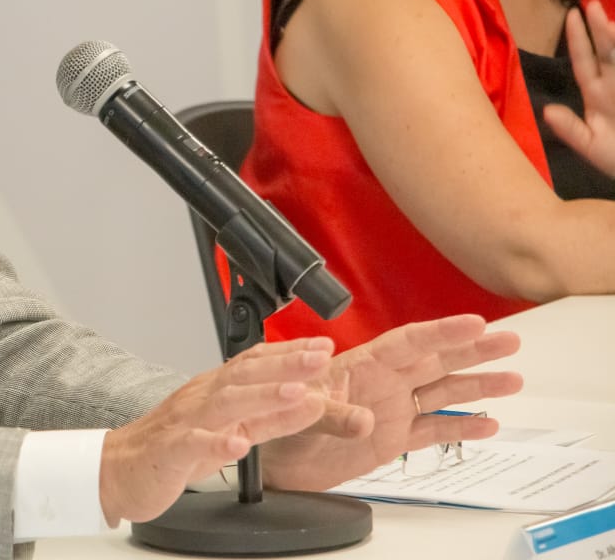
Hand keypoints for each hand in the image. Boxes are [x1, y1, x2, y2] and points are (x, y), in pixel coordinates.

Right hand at [98, 337, 336, 525]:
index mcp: (214, 391)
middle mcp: (200, 400)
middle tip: (320, 357)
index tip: (323, 346)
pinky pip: (191, 445)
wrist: (116, 470)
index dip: (289, 352)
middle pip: (244, 375)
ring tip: (295, 392)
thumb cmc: (172, 447)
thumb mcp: (229, 431)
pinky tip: (237, 445)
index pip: (254, 362)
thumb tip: (311, 402)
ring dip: (261, 396)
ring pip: (224, 404)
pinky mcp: (169, 452)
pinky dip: (215, 444)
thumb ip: (269, 419)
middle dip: (285, 365)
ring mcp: (184, 423)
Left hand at [261, 314, 521, 491]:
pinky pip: (433, 429)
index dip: (441, 332)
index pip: (408, 343)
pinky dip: (461, 427)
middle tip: (509, 340)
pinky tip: (489, 424)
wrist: (272, 462)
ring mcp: (390, 409)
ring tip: (513, 379)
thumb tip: (365, 420)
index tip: (474, 322)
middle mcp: (381, 383)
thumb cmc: (277, 421)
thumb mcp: (299, 411)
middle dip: (473, 350)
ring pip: (442, 392)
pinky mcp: (391, 439)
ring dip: (477, 386)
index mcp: (359, 366)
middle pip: (435, 360)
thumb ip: (333, 414)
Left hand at [544, 1, 614, 176]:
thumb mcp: (595, 149)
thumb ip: (572, 131)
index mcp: (600, 97)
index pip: (586, 63)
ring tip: (609, 19)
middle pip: (609, 53)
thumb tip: (548, 112)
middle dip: (601, 30)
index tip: (571, 14)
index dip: (579, 39)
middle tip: (591, 4)